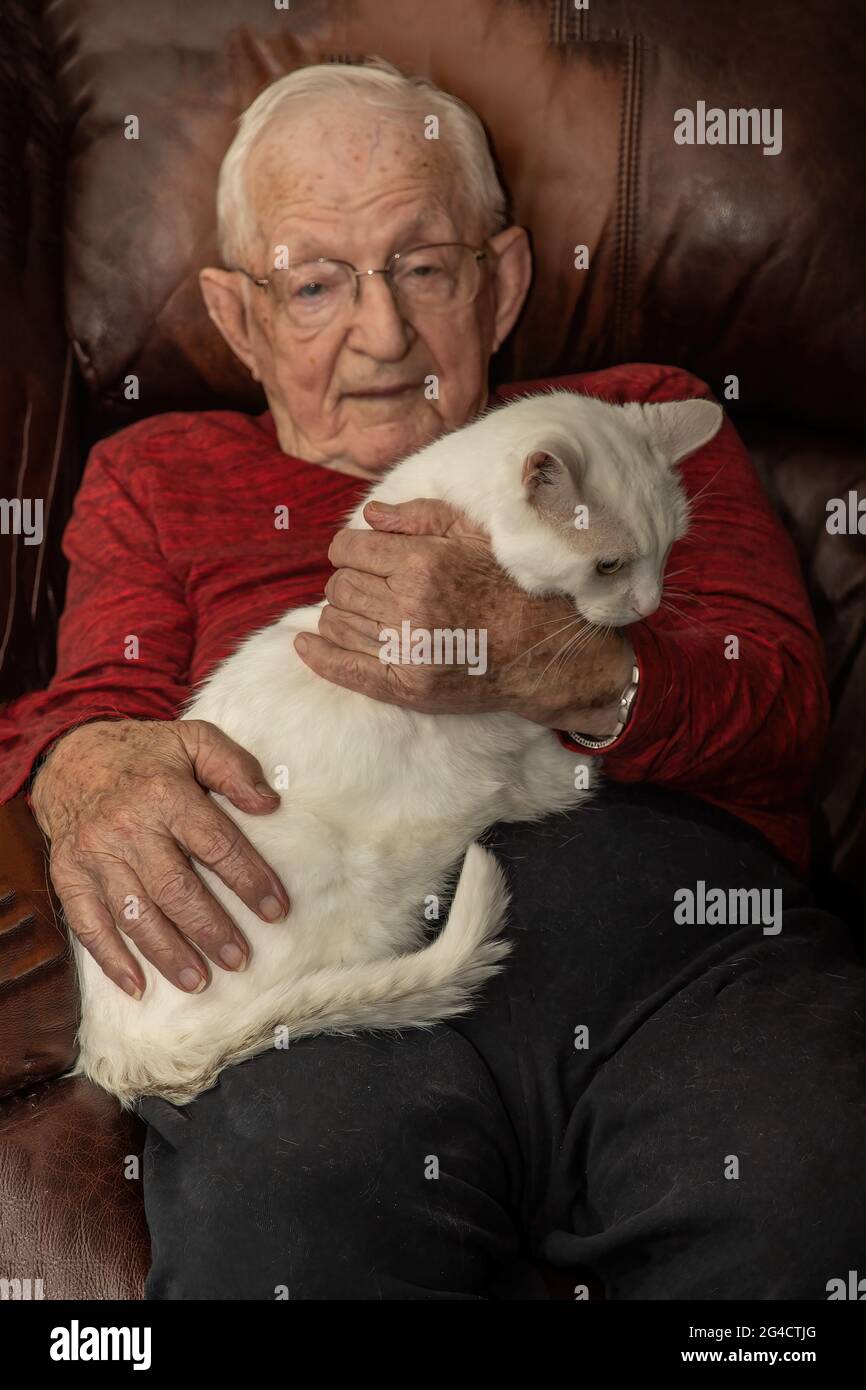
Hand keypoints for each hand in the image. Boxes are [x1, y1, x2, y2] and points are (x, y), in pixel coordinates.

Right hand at [30, 719, 290, 998]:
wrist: (71, 755)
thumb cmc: (146, 755)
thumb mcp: (195, 740)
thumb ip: (234, 768)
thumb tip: (268, 805)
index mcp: (165, 793)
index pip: (217, 844)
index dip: (250, 880)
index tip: (277, 910)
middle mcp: (128, 827)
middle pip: (176, 889)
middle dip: (211, 930)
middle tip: (240, 959)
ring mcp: (95, 854)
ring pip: (135, 914)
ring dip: (168, 953)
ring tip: (200, 981)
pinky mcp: (68, 875)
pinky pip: (88, 923)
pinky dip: (111, 959)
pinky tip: (138, 986)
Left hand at [295, 498, 633, 729]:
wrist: (543, 651)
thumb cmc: (510, 587)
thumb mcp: (474, 536)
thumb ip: (420, 517)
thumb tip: (368, 515)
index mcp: (422, 563)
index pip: (348, 550)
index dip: (348, 550)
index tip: (359, 555)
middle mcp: (408, 606)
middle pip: (339, 586)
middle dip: (346, 581)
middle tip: (367, 585)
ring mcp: (406, 650)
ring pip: (337, 622)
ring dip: (340, 613)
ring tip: (362, 612)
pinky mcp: (406, 687)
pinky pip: (343, 668)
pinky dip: (318, 654)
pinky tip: (305, 644)